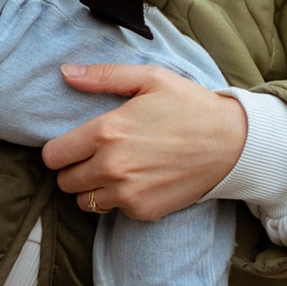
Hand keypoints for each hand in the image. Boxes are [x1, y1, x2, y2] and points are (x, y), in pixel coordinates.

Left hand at [42, 63, 247, 221]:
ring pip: (84, 202)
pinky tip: (135, 180)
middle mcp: (112, 167)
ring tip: (111, 169)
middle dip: (72, 169)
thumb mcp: (149, 78)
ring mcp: (128, 194)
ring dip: (90, 188)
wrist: (232, 143)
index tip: (70, 145)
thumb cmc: (189, 105)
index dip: (58, 150)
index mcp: (107, 132)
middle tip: (92, 156)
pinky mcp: (144, 212)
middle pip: (64, 182)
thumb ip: (102, 77)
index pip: (54, 155)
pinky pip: (113, 212)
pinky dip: (117, 199)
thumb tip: (65, 73)